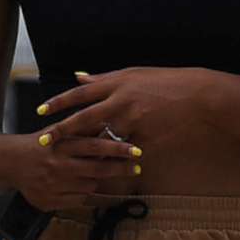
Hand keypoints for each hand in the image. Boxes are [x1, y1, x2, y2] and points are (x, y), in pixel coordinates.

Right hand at [9, 128, 140, 211]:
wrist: (9, 161)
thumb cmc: (40, 144)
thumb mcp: (59, 132)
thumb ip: (82, 130)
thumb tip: (111, 125)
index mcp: (61, 144)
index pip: (95, 146)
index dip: (118, 149)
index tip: (137, 151)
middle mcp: (58, 165)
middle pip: (97, 169)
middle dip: (120, 169)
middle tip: (137, 168)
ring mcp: (53, 185)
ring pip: (89, 187)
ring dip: (98, 180)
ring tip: (100, 174)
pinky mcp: (49, 201)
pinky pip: (77, 202)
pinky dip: (84, 195)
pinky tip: (83, 187)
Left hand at [33, 67, 217, 151]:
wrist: (197, 97)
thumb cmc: (166, 83)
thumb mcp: (134, 74)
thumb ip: (104, 78)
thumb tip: (78, 77)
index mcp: (118, 83)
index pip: (81, 93)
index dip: (59, 103)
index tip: (41, 111)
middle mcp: (121, 102)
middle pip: (84, 119)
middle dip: (62, 131)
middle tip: (45, 141)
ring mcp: (133, 122)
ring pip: (103, 140)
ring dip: (89, 150)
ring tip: (75, 159)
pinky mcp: (145, 139)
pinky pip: (125, 152)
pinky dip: (117, 158)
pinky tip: (111, 165)